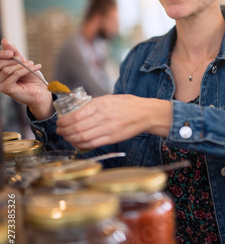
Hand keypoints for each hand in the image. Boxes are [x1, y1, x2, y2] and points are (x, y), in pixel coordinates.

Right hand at [0, 39, 53, 118]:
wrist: (41, 90)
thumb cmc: (32, 78)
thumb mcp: (23, 62)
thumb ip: (14, 53)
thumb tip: (5, 41)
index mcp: (1, 70)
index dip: (2, 54)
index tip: (11, 52)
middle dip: (12, 60)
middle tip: (24, 59)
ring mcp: (1, 84)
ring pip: (6, 70)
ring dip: (20, 65)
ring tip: (31, 64)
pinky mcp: (7, 89)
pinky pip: (13, 75)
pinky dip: (24, 70)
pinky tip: (34, 67)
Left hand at [56, 94, 171, 148]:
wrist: (145, 113)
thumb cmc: (127, 104)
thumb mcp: (109, 98)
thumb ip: (93, 105)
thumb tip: (76, 111)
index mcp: (101, 104)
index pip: (76, 115)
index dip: (64, 121)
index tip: (60, 122)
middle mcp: (103, 117)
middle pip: (77, 128)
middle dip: (65, 131)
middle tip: (60, 131)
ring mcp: (108, 128)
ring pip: (83, 137)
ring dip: (71, 139)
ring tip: (66, 137)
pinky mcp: (112, 138)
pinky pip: (92, 144)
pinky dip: (81, 145)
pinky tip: (77, 143)